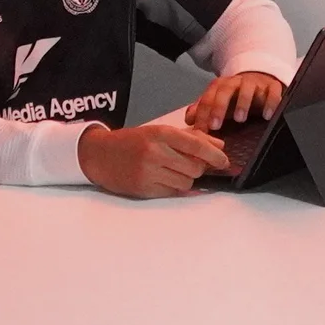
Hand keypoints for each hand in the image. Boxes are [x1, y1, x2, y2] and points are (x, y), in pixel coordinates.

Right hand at [79, 117, 230, 198]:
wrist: (100, 154)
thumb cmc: (133, 141)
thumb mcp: (159, 132)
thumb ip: (190, 137)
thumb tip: (219, 146)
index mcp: (160, 133)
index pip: (196, 145)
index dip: (214, 155)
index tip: (225, 161)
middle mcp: (155, 152)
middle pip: (195, 167)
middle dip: (199, 168)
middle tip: (192, 164)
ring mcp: (149, 172)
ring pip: (186, 182)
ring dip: (187, 178)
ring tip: (174, 171)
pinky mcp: (144, 189)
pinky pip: (173, 192)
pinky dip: (175, 187)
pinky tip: (164, 179)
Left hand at [184, 72, 283, 133]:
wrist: (261, 79)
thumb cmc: (236, 96)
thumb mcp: (219, 102)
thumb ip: (203, 110)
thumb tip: (188, 119)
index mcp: (221, 86)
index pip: (208, 97)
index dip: (203, 113)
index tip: (201, 130)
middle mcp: (237, 82)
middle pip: (225, 90)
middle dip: (219, 107)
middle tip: (215, 126)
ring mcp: (255, 83)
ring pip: (248, 89)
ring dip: (242, 103)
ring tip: (240, 119)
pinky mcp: (273, 86)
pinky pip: (273, 92)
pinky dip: (271, 103)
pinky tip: (267, 115)